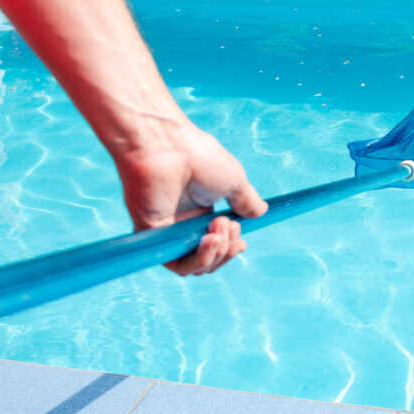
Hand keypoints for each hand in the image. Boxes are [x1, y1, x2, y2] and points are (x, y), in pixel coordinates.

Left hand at [113, 123, 267, 275]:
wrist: (168, 147)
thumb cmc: (198, 157)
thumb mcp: (234, 180)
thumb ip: (246, 200)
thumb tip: (261, 212)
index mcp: (199, 210)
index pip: (217, 243)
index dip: (231, 248)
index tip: (242, 242)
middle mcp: (182, 223)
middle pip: (209, 258)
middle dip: (227, 250)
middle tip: (231, 226)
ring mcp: (167, 231)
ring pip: (195, 265)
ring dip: (215, 255)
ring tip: (218, 231)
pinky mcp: (152, 237)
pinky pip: (176, 265)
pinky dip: (197, 260)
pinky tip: (209, 241)